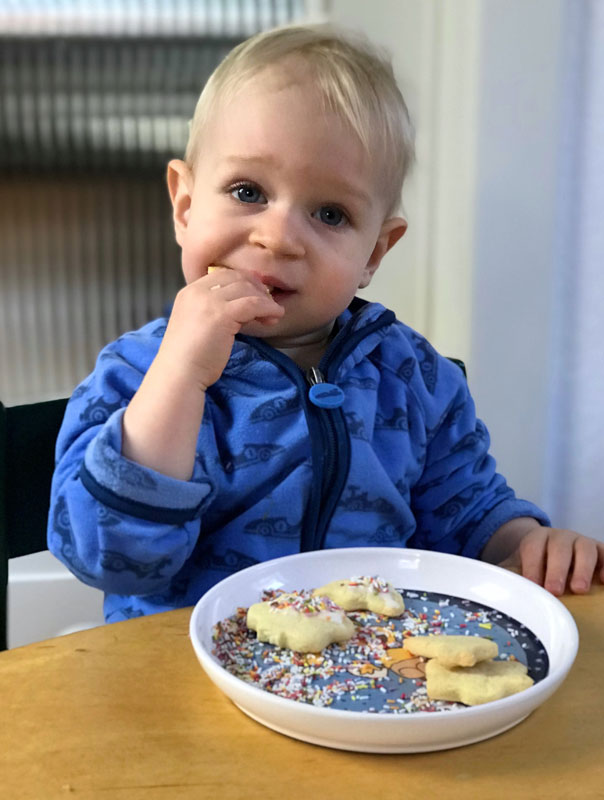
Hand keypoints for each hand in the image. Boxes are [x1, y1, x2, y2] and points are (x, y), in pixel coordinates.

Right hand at [158, 267, 283, 391]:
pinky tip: (275, 316)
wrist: (180, 374)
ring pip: (246, 289)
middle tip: (269, 304)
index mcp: (189, 292)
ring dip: (265, 300)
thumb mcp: (200, 325)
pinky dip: (268, 308)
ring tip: (274, 314)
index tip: (257, 295)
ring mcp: (209, 301)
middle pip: (236, 278)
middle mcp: (197, 291)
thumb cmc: (190, 358)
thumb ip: (216, 311)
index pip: (222, 275)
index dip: (244, 282)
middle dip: (256, 289)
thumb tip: (245, 306)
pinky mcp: (222, 314)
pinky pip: (253, 304)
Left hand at [497, 525, 603, 595]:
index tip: (532, 585)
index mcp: (536, 539)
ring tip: (579, 589)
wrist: (551, 553)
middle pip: (559, 548)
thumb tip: (490, 588)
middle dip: (556, 569)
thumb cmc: (534, 565)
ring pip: (585, 549)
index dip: (532, 565)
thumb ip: (505, 575)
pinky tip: (603, 581)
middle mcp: (560, 537)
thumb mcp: (516, 566)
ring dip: (583, 569)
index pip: (533, 547)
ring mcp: (581, 542)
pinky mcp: (599, 550)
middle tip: (554, 590)